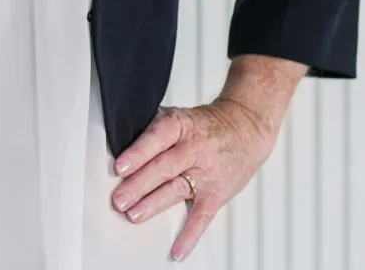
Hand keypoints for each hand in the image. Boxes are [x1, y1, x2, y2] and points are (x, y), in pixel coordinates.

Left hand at [109, 96, 278, 260]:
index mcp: (181, 126)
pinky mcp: (216, 194)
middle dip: (139, 184)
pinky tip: (177, 248)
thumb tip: (122, 139)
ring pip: (177, 189)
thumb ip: (155, 127)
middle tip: (119, 198)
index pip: (157, 138)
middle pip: (164, 167)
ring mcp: (206, 173)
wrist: (245, 129)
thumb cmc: (206, 125)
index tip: (120, 167)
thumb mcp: (180, 116)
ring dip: (153, 204)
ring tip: (134, 214)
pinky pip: (202, 216)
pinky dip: (190, 235)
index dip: (138, 153)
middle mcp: (193, 149)